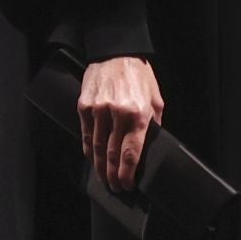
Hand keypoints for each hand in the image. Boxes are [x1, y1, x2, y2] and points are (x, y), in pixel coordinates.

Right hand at [79, 56, 163, 191]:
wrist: (116, 52)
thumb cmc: (139, 76)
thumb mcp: (156, 99)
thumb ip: (154, 124)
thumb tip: (148, 147)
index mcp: (138, 113)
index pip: (130, 153)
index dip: (127, 174)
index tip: (127, 185)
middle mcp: (117, 113)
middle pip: (112, 154)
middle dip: (113, 175)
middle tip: (115, 187)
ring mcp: (98, 110)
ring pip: (97, 147)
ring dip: (100, 167)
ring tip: (104, 178)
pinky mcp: (84, 105)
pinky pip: (86, 134)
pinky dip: (89, 150)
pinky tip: (93, 158)